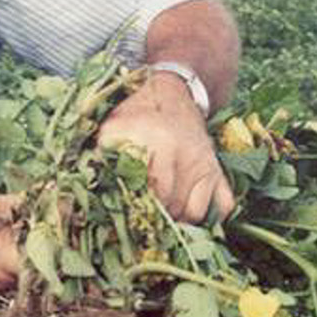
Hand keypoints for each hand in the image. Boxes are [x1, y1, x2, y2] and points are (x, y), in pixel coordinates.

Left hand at [98, 73, 234, 222]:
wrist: (172, 93)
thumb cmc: (137, 115)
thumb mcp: (112, 128)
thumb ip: (101, 157)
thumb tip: (92, 192)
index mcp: (160, 141)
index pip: (153, 193)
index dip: (138, 211)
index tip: (127, 218)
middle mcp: (188, 153)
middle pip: (173, 207)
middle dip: (155, 219)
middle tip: (140, 223)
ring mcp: (207, 164)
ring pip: (196, 213)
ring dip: (178, 221)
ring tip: (160, 219)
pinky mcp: (218, 170)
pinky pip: (223, 206)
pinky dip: (209, 216)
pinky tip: (187, 214)